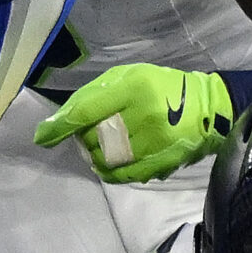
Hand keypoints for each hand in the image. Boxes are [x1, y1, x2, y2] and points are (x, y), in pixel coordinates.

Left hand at [36, 63, 233, 183]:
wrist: (209, 108)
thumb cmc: (161, 87)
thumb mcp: (128, 77)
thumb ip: (94, 95)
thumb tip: (59, 122)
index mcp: (135, 87)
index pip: (87, 110)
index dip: (60, 126)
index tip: (42, 138)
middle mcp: (145, 115)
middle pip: (94, 137)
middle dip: (82, 138)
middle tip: (87, 133)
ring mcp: (156, 142)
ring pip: (106, 159)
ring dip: (94, 155)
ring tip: (99, 145)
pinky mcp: (163, 163)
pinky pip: (122, 175)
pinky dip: (108, 171)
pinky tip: (107, 163)